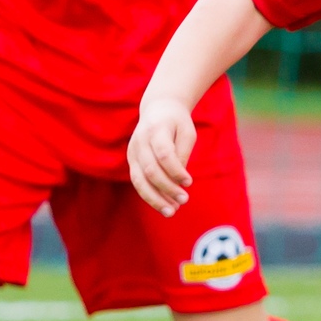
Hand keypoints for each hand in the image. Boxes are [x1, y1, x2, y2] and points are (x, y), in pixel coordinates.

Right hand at [127, 99, 197, 214]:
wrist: (158, 109)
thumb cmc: (177, 123)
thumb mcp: (187, 132)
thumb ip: (183, 153)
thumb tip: (180, 180)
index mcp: (156, 129)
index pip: (164, 154)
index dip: (175, 171)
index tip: (189, 183)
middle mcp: (140, 141)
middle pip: (150, 169)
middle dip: (167, 188)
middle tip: (184, 200)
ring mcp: (133, 151)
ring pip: (139, 179)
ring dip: (155, 198)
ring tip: (171, 211)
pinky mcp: (131, 160)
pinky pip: (138, 182)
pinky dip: (150, 195)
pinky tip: (164, 205)